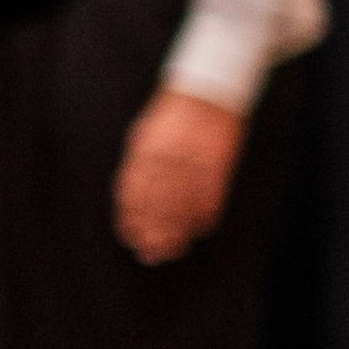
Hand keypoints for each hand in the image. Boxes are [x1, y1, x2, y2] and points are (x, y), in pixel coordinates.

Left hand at [114, 88, 245, 264]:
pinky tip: (198, 231)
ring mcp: (193, 166)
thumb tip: (132, 200)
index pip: (133, 196)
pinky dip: (203, 217)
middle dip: (152, 235)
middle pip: (157, 208)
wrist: (206, 92)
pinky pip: (209, 199)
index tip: (131, 239)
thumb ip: (138, 167)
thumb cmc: (171, 115)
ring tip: (172, 252)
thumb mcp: (144, 137)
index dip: (132, 221)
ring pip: (182, 209)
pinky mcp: (217, 168)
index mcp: (144, 154)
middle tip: (150, 256)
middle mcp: (167, 163)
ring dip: (176, 233)